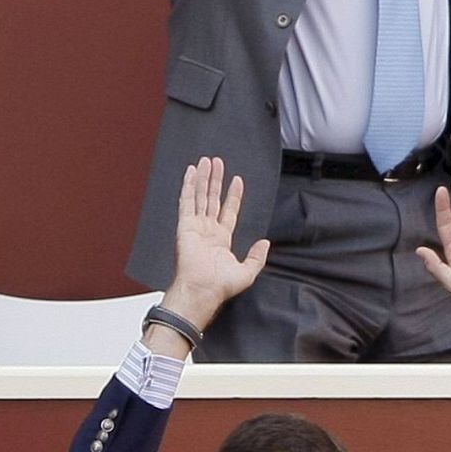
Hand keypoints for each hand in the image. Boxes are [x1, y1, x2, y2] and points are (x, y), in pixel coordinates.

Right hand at [160, 157, 269, 331]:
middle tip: (218, 163)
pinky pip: (187, 202)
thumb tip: (265, 243)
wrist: (202, 290)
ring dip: (203, 179)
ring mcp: (195, 227)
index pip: (228, 211)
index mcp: (221, 240)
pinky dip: (189, 186)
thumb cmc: (220, 286)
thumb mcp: (248, 272)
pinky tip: (192, 173)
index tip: (237, 180)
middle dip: (216, 181)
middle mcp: (207, 231)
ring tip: (206, 161)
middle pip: (212, 199)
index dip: (233, 196)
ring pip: (200, 196)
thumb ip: (257, 257)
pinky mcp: (185, 226)